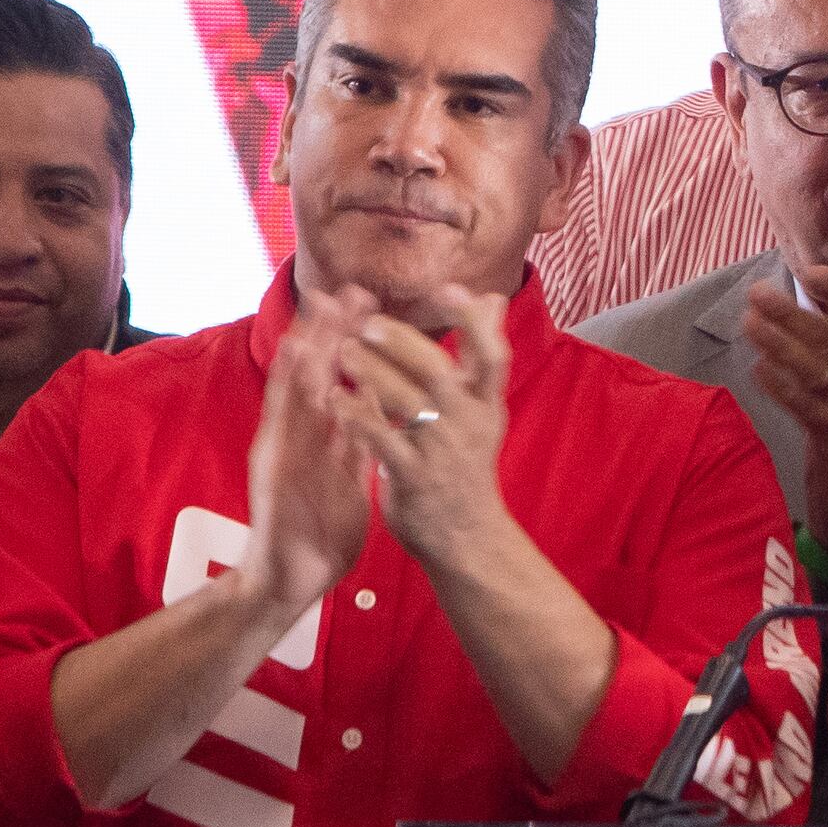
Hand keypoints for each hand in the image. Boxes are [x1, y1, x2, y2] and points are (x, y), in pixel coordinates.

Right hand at [242, 283, 378, 611]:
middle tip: (348, 287)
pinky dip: (287, 390)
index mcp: (322, 439)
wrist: (290, 583)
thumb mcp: (349, 481)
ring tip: (319, 310)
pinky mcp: (272, 470)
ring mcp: (282, 450)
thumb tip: (379, 411)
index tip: (371, 301)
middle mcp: (299, 437)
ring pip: (294, 391)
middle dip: (330, 331)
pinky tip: (294, 362)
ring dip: (306, 349)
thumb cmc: (319, 533)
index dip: (353, 342)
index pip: (338, 380)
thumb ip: (359, 444)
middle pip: (314, 376)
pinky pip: (282, 424)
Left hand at [334, 285, 519, 570]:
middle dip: (401, 342)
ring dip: (371, 371)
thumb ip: (482, 355)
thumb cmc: (469, 464)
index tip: (447, 289)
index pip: (492, 353)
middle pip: (438, 371)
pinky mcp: (412, 477)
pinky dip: (356, 414)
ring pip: (405, 401)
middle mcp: (467, 422)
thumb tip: (493, 298)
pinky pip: (381, 439)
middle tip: (369, 323)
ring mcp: (440, 450)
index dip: (473, 320)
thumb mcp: (485, 409)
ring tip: (343, 351)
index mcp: (486, 403)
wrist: (467, 537)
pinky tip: (334, 397)